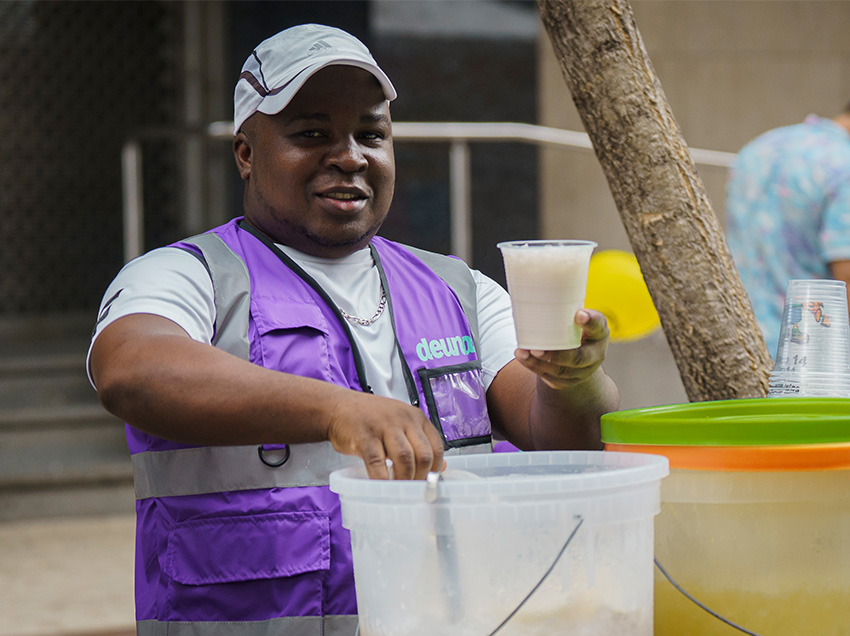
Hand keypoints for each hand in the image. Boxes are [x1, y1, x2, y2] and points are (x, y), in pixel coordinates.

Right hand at [325, 390, 444, 480]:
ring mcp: (383, 426)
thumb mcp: (400, 424)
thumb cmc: (370, 418)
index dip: (435, 468)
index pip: (436, 445)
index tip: (430, 482)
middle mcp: (403, 419)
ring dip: (404, 480)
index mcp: (415, 417)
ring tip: (400, 490)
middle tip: (414, 490)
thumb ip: (420, 442)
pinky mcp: (364, 437)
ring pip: (404, 458)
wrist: (338, 407)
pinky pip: (377, 463)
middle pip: (422, 454)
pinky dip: (382, 479)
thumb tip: (441, 466)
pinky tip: (382, 486)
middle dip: (421, 477)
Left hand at [514, 309, 609, 389]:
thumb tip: (537, 270)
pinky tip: (521, 356)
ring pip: (560, 371)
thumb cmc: (575, 328)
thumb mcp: (578, 316)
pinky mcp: (566, 381)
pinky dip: (533, 367)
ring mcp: (581, 372)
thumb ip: (565, 303)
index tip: (579, 313)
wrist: (580, 358)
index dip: (591, 321)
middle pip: (578, 359)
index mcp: (599, 333)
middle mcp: (594, 355)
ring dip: (539, 362)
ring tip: (523, 351)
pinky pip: (549, 377)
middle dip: (558, 355)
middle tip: (538, 348)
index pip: (599, 326)